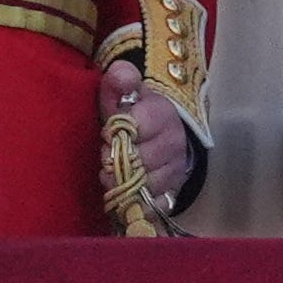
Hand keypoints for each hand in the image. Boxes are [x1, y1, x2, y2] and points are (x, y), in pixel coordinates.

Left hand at [102, 60, 194, 204]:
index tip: (107, 131)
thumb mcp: (124, 93)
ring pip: (143, 185)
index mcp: (163, 114)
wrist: (160, 136)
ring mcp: (175, 170)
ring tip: (114, 172)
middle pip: (138, 160)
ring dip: (121, 182)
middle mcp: (175, 142)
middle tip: (108, 154)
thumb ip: (119, 80)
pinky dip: (134, 202)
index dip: (113, 131)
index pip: (135, 126)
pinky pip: (151, 206)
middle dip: (115, 159)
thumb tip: (123, 76)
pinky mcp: (172, 193)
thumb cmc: (133, 113)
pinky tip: (125, 191)